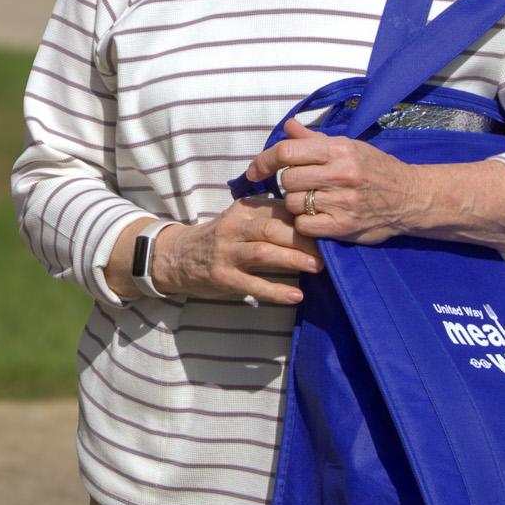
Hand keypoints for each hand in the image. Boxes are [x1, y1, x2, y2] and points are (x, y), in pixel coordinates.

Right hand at [103, 202, 320, 305]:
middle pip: (272, 229)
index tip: (327, 227)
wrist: (177, 256)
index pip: (278, 209)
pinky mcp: (221, 277)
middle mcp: (233, 228)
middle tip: (327, 250)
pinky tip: (296, 296)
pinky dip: (276, 291)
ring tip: (317, 267)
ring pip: (263, 252)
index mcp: (243, 210)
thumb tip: (313, 221)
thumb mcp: (241, 218)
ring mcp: (226, 252)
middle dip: (302, 239)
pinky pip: (252, 284)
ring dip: (292, 259)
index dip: (303, 217)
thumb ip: (270, 217)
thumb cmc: (220, 238)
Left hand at [248, 117, 428, 245]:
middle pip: (288, 180)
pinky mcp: (344, 227)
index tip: (254, 171)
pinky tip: (318, 217)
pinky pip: (304, 225)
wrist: (411, 198)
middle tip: (305, 186)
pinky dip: (305, 223)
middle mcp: (341, 174)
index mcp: (339, 149)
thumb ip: (314, 140)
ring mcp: (343, 202)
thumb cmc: (376, 169)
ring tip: (315, 201)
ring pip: (294, 203)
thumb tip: (289, 126)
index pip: (287, 152)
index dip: (263, 161)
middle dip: (290, 184)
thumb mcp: (349, 147)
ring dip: (297, 204)